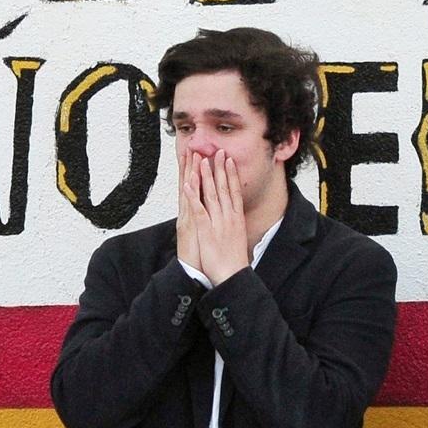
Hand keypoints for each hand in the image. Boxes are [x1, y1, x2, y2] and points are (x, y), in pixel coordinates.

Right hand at [176, 149, 201, 270]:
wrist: (200, 276)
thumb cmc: (207, 258)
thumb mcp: (205, 236)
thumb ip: (205, 222)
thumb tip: (210, 211)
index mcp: (194, 216)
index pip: (194, 190)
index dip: (194, 173)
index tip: (196, 156)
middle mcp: (189, 216)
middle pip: (189, 187)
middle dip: (190, 168)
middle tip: (192, 148)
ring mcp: (189, 221)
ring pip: (189, 194)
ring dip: (190, 175)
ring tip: (192, 157)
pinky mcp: (191, 229)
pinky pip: (191, 209)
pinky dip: (190, 196)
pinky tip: (189, 183)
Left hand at [184, 149, 248, 285]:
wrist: (232, 276)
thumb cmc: (234, 260)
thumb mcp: (237, 238)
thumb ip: (234, 226)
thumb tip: (234, 218)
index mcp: (236, 218)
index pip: (234, 191)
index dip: (231, 174)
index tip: (229, 160)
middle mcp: (228, 217)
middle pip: (223, 188)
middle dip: (220, 168)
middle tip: (218, 151)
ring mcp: (217, 223)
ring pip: (211, 195)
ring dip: (206, 177)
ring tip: (202, 160)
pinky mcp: (206, 231)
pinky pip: (199, 210)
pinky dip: (194, 196)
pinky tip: (189, 184)